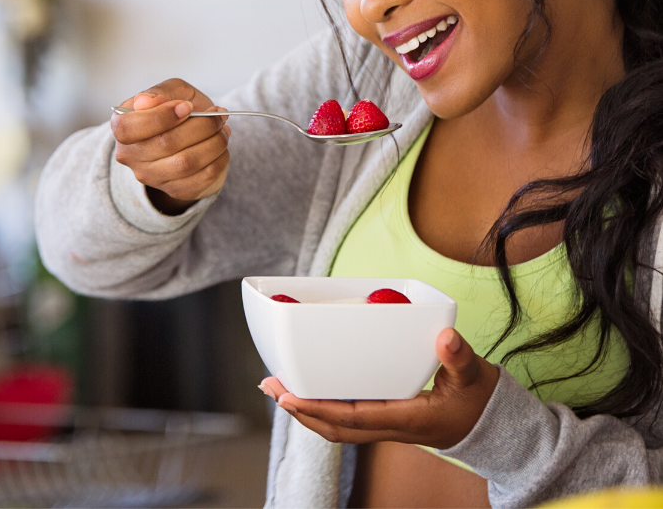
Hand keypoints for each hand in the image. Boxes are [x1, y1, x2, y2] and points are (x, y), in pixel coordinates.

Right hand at [111, 78, 230, 213]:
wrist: (192, 136)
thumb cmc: (178, 109)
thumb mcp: (171, 90)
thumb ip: (160, 92)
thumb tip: (145, 101)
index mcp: (121, 126)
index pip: (128, 128)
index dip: (161, 117)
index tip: (187, 106)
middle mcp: (130, 155)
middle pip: (165, 144)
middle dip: (200, 126)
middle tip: (217, 116)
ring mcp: (151, 177)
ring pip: (186, 163)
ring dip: (214, 143)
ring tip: (222, 129)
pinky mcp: (175, 190)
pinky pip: (202, 178)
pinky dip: (219, 159)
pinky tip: (221, 147)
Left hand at [259, 328, 499, 449]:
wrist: (495, 427)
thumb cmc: (481, 400)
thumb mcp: (474, 376)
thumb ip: (459, 357)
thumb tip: (445, 336)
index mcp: (408, 420)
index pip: (353, 419)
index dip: (318, 410)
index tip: (288, 397)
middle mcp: (392, 428)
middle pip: (335, 428)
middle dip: (300, 410)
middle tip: (270, 386)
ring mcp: (388, 427)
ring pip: (338, 427)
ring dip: (307, 410)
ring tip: (279, 388)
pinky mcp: (388, 419)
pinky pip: (349, 419)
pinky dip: (325, 408)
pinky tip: (313, 391)